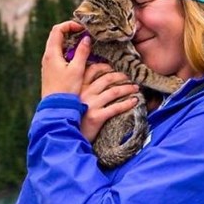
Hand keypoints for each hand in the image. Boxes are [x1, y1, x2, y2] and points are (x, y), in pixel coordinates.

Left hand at [40, 18, 90, 93]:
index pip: (58, 30)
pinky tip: (76, 56)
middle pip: (56, 35)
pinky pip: (57, 55)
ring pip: (56, 45)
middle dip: (70, 31)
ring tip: (82, 43)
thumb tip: (86, 38)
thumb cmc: (66, 90)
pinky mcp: (50, 71)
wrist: (55, 108)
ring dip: (69, 41)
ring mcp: (47, 64)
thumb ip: (82, 52)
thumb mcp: (77, 69)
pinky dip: (66, 50)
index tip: (82, 28)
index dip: (70, 25)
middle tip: (83, 32)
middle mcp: (47, 57)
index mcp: (51, 54)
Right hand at [40, 24, 136, 147]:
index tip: (113, 69)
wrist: (67, 136)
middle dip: (120, 76)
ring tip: (135, 88)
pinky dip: (127, 103)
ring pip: (114, 91)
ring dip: (127, 88)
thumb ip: (82, 91)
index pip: (92, 69)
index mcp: (78, 87)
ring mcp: (91, 104)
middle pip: (106, 79)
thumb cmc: (73, 118)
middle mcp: (84, 93)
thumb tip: (96, 84)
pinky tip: (135, 101)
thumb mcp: (73, 101)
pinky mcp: (97, 117)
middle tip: (128, 78)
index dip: (105, 67)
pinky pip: (116, 107)